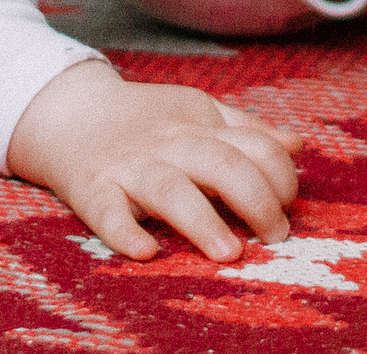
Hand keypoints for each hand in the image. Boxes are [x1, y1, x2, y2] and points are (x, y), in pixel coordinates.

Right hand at [6, 62, 301, 261]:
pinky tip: (145, 251)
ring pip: (170, 190)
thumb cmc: (146, 120)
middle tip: (276, 236)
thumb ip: (247, 131)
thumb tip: (297, 146)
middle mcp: (170, 145)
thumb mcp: (199, 113)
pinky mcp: (92, 189)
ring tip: (230, 253)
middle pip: (221, 165)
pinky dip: (124, 232)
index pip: (254, 146)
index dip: (280, 176)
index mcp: (201, 127)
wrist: (70, 112)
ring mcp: (131, 167)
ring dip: (202, 221)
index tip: (288, 208)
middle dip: (255, 200)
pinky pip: (107, 211)